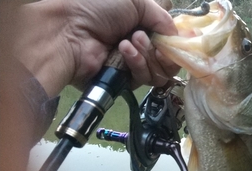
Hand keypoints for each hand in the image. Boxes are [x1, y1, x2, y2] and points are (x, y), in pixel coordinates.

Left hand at [14, 0, 179, 96]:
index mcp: (143, 24)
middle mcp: (142, 45)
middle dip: (163, 49)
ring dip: (148, 54)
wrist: (70, 30)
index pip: (171, 39)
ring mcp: (134, 64)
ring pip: (160, 70)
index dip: (177, 41)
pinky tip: (123, 51)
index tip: (181, 40)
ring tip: (129, 41)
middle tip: (145, 38)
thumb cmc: (98, 8)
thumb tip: (178, 35)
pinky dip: (137, 63)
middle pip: (170, 58)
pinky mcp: (126, 81)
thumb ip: (163, 18)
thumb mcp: (136, 1)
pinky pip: (145, 79)